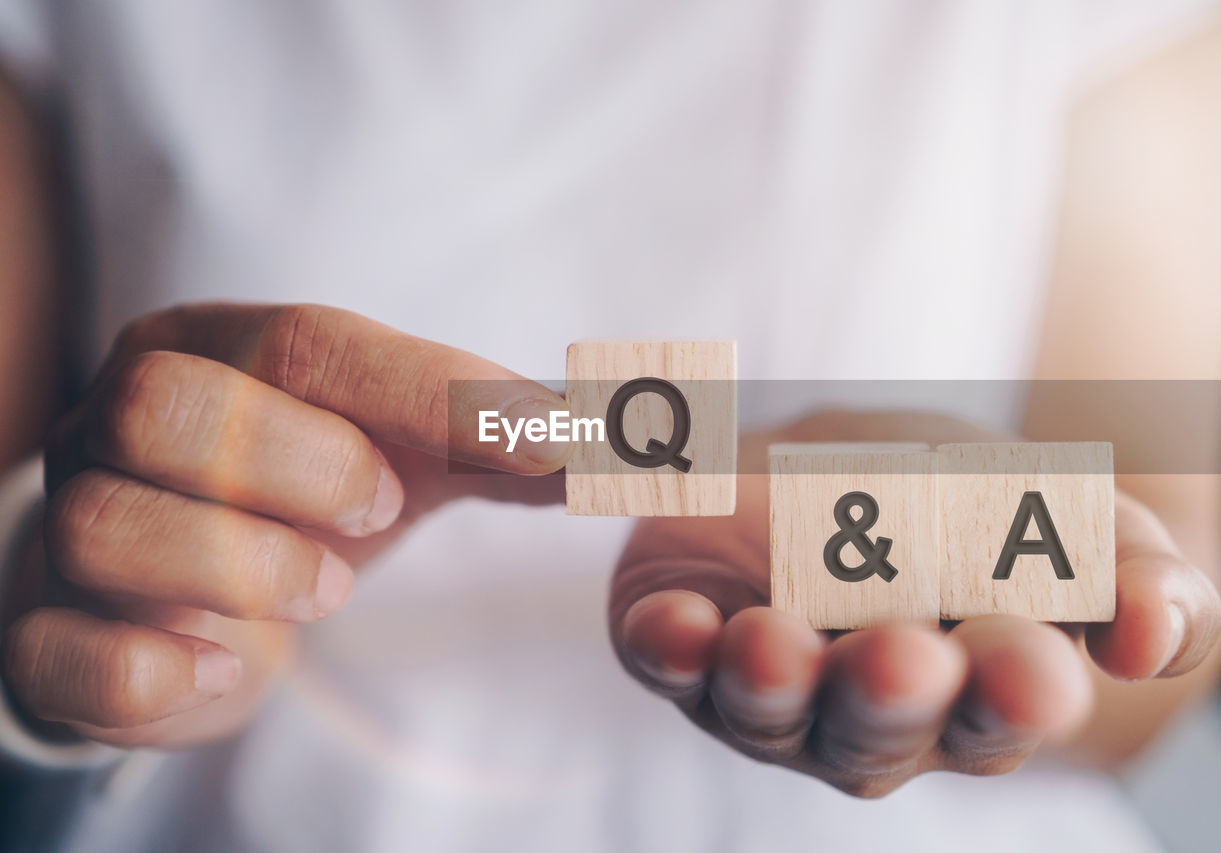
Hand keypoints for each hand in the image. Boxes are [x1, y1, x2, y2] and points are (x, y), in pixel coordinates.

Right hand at [1, 303, 566, 747]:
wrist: (185, 590)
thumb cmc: (306, 500)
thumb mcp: (407, 451)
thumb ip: (507, 440)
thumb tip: (634, 435)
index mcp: (214, 349)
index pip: (309, 342)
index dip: (424, 394)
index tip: (533, 446)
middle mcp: (118, 420)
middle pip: (169, 406)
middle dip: (301, 465)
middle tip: (378, 516)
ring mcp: (70, 524)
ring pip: (108, 522)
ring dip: (245, 566)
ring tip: (321, 589)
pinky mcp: (50, 635)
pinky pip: (62, 650)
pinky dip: (158, 669)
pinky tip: (229, 665)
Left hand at [609, 411, 1220, 796]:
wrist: (867, 462)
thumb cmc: (984, 508)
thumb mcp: (1079, 521)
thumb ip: (1137, 579)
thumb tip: (1153, 636)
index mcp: (979, 691)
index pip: (1002, 708)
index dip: (1014, 689)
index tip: (1029, 661)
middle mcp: (870, 711)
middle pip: (879, 726)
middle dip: (889, 695)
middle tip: (905, 657)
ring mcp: (773, 687)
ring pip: (768, 706)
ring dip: (768, 679)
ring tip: (772, 641)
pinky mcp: (689, 641)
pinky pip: (667, 656)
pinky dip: (666, 643)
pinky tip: (672, 622)